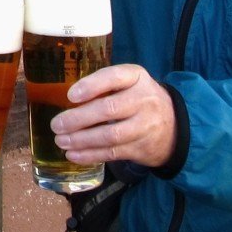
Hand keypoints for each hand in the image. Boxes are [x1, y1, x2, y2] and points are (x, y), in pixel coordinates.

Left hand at [49, 62, 176, 169]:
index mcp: (137, 77)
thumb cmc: (138, 100)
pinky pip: (113, 153)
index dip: (92, 86)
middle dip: (79, 118)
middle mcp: (144, 100)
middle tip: (56, 125)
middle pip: (109, 109)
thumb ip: (104, 87)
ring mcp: (145, 125)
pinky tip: (73, 155)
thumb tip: (64, 99)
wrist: (175, 127)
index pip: (114, 77)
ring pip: (110, 135)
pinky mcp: (142, 148)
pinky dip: (91, 155)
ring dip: (82, 140)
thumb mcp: (129, 84)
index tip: (71, 96)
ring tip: (61, 141)